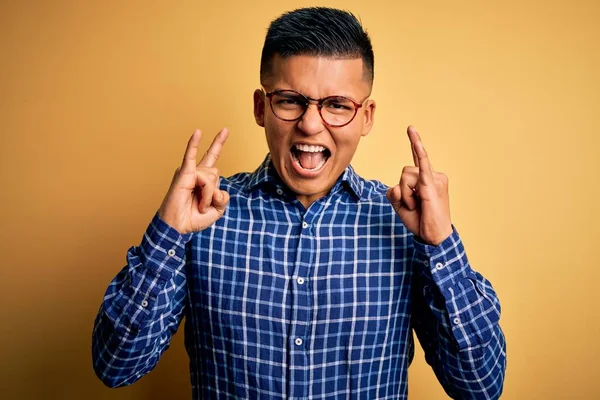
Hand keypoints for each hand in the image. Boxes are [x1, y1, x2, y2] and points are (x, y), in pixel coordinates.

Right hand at [158, 128, 229, 233]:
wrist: (178, 227)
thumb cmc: (193, 219)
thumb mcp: (216, 211)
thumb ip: (223, 199)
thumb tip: (219, 189)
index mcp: (203, 180)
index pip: (213, 159)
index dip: (218, 144)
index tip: (225, 130)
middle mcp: (196, 173)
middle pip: (214, 168)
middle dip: (215, 173)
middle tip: (213, 171)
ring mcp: (190, 172)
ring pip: (211, 177)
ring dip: (208, 195)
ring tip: (200, 205)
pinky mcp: (184, 174)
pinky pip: (190, 157)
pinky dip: (193, 145)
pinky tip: (198, 132)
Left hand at [386, 126, 452, 245]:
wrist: (434, 237)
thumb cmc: (421, 222)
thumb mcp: (401, 207)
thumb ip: (394, 194)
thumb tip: (394, 186)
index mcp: (428, 179)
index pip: (419, 159)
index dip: (415, 144)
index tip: (411, 129)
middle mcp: (433, 175)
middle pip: (404, 172)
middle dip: (402, 192)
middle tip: (414, 207)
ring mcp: (435, 179)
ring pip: (404, 176)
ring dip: (405, 195)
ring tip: (418, 206)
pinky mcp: (432, 184)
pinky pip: (422, 164)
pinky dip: (419, 152)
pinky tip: (416, 140)